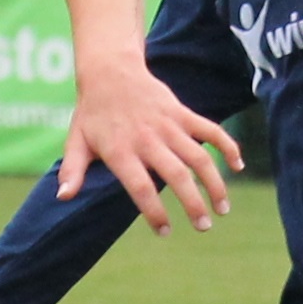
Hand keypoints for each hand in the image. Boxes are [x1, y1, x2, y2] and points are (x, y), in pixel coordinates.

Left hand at [61, 57, 244, 232]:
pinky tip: (238, 166)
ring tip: (222, 209)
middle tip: (203, 227)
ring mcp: (168, 125)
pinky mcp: (182, 113)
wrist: (110, 71)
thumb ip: (72, 170)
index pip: (141, 188)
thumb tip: (63, 197)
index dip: (154, 213)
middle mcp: (147, 139)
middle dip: (193, 205)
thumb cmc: (92, 113)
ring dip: (215, 184)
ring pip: (199, 157)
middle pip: (176, 176)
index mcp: (121, 151)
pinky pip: (211, 130)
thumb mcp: (76, 141)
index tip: (165, 232)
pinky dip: (227, 146)